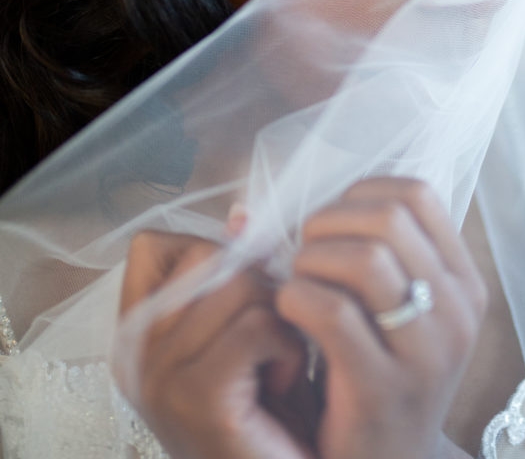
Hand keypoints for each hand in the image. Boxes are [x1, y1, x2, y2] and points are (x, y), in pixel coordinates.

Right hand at [116, 231, 315, 458]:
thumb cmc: (269, 413)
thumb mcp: (242, 330)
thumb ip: (234, 272)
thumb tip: (242, 212)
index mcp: (135, 331)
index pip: (155, 245)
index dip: (212, 257)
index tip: (238, 299)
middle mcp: (134, 352)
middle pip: (209, 256)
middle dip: (258, 286)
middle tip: (268, 339)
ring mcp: (158, 376)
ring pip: (241, 285)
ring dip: (280, 319)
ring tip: (278, 365)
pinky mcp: (196, 396)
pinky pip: (259, 324)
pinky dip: (289, 348)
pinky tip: (284, 384)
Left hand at [275, 177, 487, 458]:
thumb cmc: (378, 378)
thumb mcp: (401, 314)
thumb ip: (376, 253)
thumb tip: (305, 189)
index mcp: (464, 284)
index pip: (419, 195)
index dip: (362, 193)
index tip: (332, 221)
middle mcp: (458, 313)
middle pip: (389, 219)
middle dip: (329, 222)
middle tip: (303, 249)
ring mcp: (426, 354)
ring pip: (363, 259)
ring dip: (310, 258)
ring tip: (295, 282)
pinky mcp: (383, 389)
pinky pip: (331, 311)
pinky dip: (295, 298)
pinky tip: (287, 311)